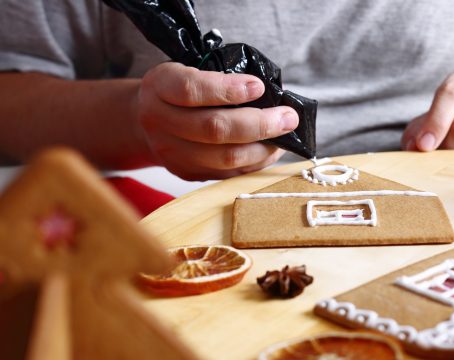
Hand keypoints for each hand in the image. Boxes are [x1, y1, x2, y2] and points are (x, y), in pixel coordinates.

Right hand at [135, 62, 298, 179]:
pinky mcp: (187, 173)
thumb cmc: (176, 93)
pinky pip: (228, 173)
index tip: (258, 86)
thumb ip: (217, 79)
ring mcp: (172, 152)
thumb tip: (268, 94)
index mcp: (160, 87)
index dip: (228, 90)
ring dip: (263, 148)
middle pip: (214, 128)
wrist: (143, 123)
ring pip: (225, 157)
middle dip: (259, 124)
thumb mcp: (186, 71)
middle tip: (288, 117)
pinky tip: (270, 151)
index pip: (192, 90)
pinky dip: (255, 163)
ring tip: (284, 136)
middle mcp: (160, 121)